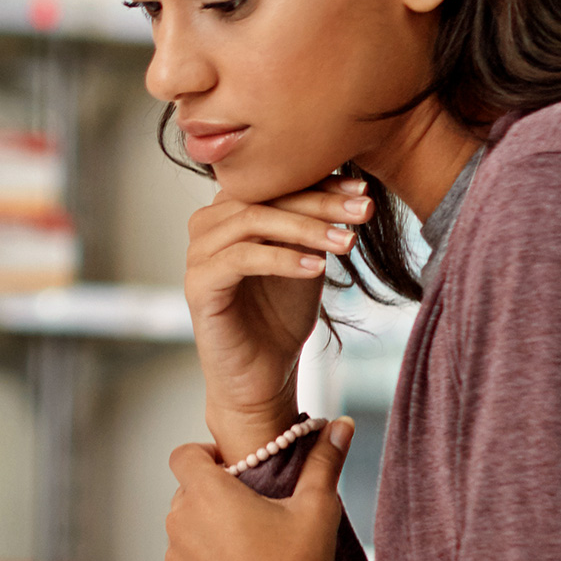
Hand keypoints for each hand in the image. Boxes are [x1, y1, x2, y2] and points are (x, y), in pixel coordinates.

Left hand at [162, 418, 353, 560]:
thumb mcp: (318, 509)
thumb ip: (323, 463)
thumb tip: (342, 424)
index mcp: (206, 494)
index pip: (183, 455)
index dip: (205, 457)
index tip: (233, 470)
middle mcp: (179, 523)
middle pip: (186, 496)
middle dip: (212, 499)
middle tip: (253, 517)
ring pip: (184, 535)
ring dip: (207, 536)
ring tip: (249, 554)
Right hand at [185, 177, 371, 459]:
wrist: (262, 376)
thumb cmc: (281, 318)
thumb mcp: (305, 259)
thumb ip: (312, 225)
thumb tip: (352, 190)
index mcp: (229, 212)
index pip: (274, 183)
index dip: (320, 183)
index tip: (363, 192)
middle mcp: (206, 225)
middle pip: (264, 197)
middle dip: (319, 203)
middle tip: (363, 211)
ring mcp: (197, 254)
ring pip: (253, 221)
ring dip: (306, 228)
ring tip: (347, 243)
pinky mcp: (197, 285)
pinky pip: (241, 258)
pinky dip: (282, 258)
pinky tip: (318, 268)